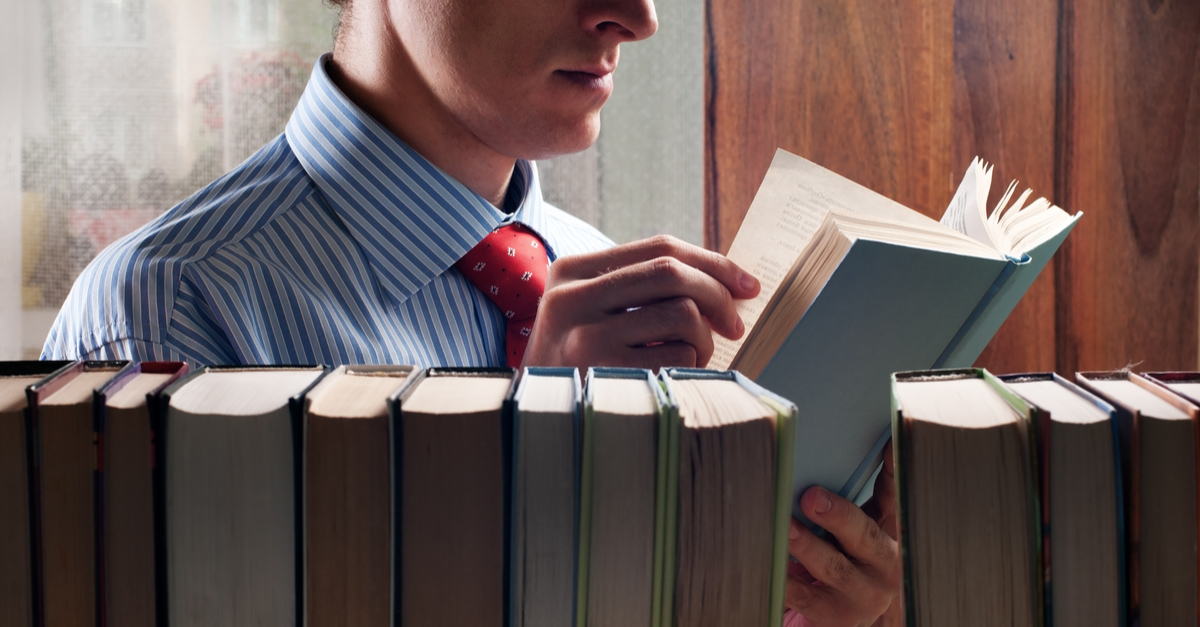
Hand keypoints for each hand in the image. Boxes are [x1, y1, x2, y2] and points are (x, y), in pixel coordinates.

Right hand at [523, 235, 759, 368]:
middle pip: (671, 272)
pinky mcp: (602, 372)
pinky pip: (677, 355)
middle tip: (733, 326)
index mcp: (571, 271)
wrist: (534, 419)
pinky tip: (674, 376)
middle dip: (718, 296)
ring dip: (704, 339)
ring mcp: (584, 335)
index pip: (659, 247)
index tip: (746, 284)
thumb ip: (640, 290)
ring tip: (693, 357)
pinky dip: (691, 365)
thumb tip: (728, 284)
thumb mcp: (591, 314)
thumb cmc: (579, 364)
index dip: (713, 262)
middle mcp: (572, 297)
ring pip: (680, 313)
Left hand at [786, 443, 899, 626]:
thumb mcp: (853, 528)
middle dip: (837, 515)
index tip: (889, 444)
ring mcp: (863, 594)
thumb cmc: (843, 557)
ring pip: (833, 566)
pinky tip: (767, 564)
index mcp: (889, 533)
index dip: (894, 470)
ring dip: (806, 545)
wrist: (842, 613)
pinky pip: (805, 596)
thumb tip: (831, 451)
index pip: (894, 496)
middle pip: (864, 534)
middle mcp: (885, 565)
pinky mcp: (836, 616)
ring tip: (784, 528)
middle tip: (811, 497)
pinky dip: (785, 580)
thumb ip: (850, 496)